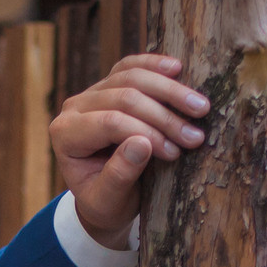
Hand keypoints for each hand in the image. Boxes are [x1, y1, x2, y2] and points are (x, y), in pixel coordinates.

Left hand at [49, 53, 209, 251]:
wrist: (104, 196)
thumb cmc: (104, 202)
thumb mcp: (109, 201)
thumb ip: (119, 175)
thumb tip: (142, 144)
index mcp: (65, 135)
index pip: (109, 122)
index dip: (146, 132)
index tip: (175, 152)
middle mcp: (74, 108)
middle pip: (123, 96)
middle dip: (164, 116)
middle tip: (196, 136)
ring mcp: (91, 92)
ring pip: (131, 76)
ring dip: (169, 91)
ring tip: (201, 108)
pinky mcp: (109, 84)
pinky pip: (131, 65)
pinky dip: (155, 65)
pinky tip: (178, 68)